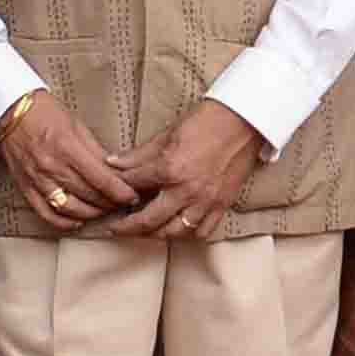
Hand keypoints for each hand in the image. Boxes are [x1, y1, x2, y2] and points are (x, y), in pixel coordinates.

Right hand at [0, 83, 135, 230]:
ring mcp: (37, 179)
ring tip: (103, 209)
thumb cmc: (43, 113)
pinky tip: (77, 220)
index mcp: (66, 147)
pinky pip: (47, 213)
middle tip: (122, 202)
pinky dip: (65, 222)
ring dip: (92, 213)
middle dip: (110, 202)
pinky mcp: (26, 188)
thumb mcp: (76, 125)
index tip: (131, 195)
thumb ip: (95, 151)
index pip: (101, 179)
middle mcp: (51, 166)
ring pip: (71, 208)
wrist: (9, 113)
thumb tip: (115, 171)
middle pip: (89, 195)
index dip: (120, 191)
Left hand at [101, 101, 266, 239]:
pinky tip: (176, 228)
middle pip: (148, 220)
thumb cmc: (206, 122)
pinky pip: (201, 232)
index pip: (133, 186)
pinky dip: (187, 234)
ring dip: (154, 234)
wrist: (244, 121)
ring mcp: (205, 202)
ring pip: (174, 232)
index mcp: (170, 170)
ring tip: (142, 230)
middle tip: (113, 228)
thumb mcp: (166, 135)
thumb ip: (139, 155)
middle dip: (126, 227)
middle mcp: (186, 191)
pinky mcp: (221, 205)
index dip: (118, 189)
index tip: (110, 193)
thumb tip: (114, 163)